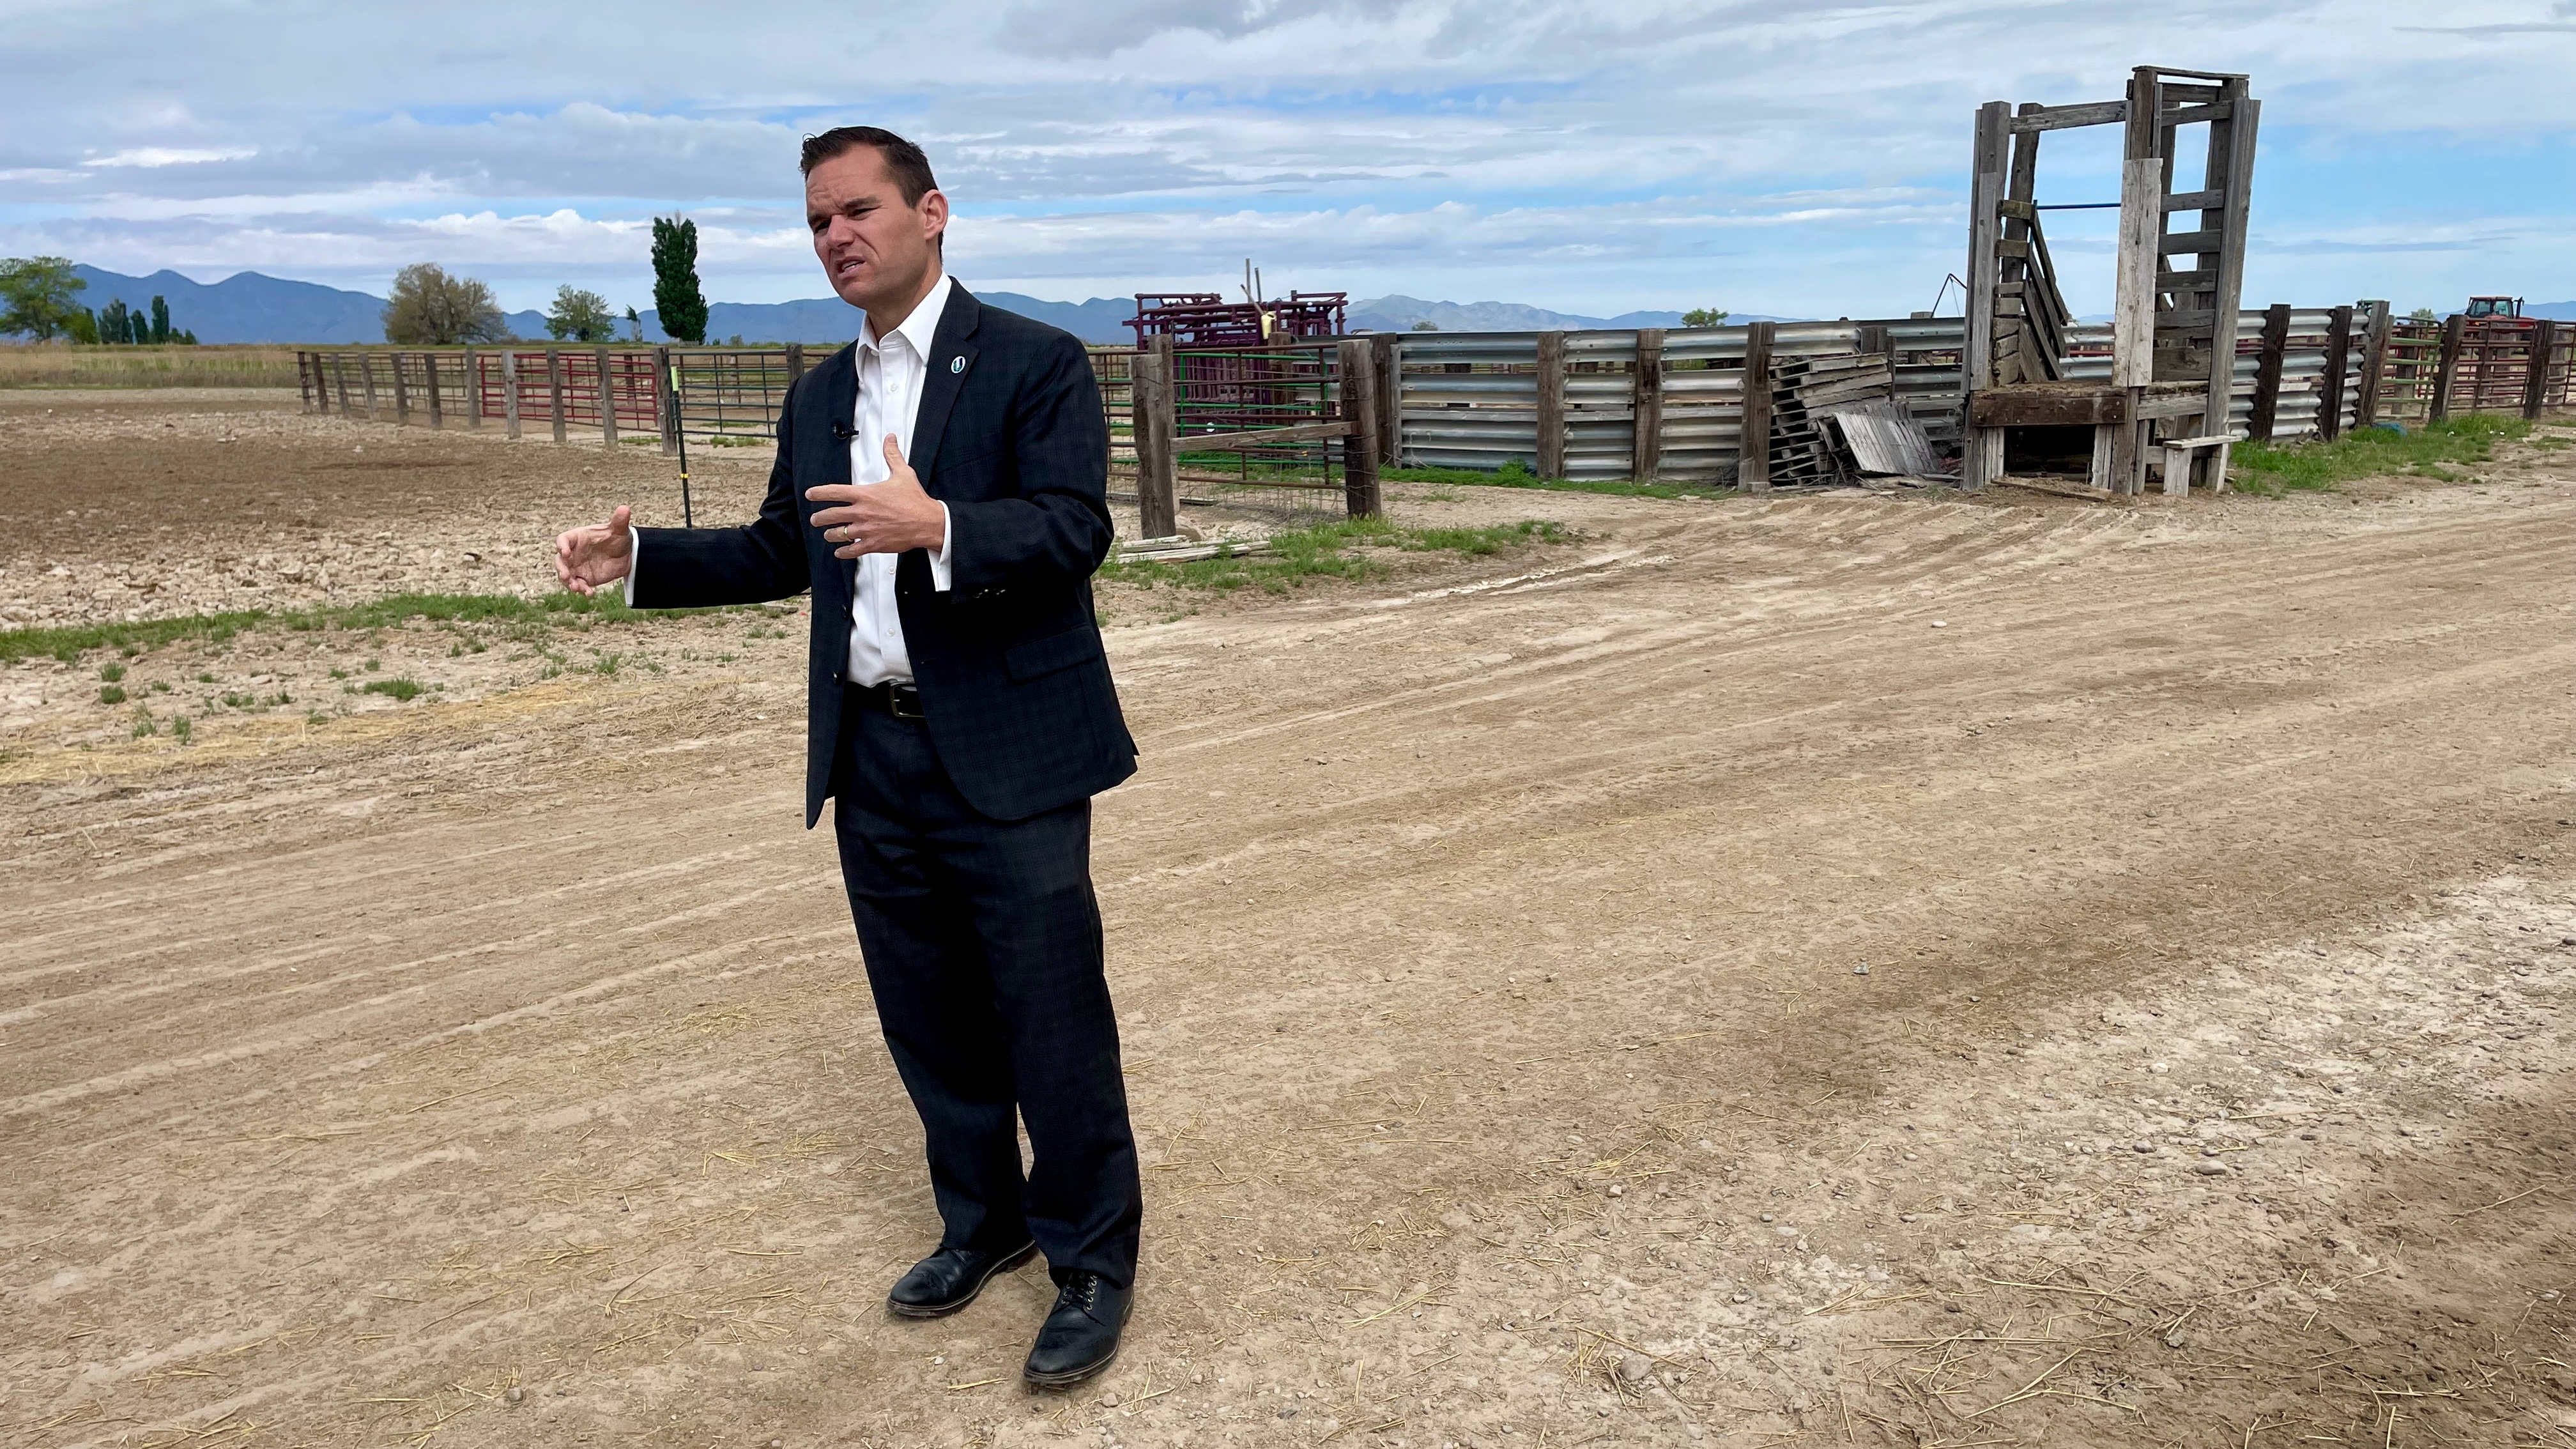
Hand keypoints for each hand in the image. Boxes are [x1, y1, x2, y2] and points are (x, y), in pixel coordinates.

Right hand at [555, 504, 633, 595]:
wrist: (626, 555)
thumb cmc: (618, 538)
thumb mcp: (619, 530)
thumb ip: (619, 521)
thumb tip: (625, 508)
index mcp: (578, 538)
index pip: (563, 540)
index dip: (561, 546)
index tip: (564, 552)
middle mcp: (574, 553)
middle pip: (559, 560)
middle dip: (561, 568)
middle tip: (566, 575)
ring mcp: (577, 566)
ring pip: (566, 575)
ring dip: (569, 582)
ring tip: (577, 588)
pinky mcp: (584, 578)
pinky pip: (579, 585)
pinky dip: (582, 590)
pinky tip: (589, 594)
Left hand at [807, 436, 946, 558]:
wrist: (928, 522)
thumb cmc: (916, 500)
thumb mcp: (903, 473)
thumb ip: (892, 455)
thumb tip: (890, 439)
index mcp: (866, 494)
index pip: (834, 492)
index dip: (818, 493)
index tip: (810, 494)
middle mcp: (862, 512)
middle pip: (830, 515)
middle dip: (818, 518)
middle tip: (815, 520)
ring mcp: (866, 530)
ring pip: (838, 534)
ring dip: (829, 535)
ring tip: (827, 535)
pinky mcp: (873, 544)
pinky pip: (852, 551)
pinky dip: (843, 552)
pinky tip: (839, 552)